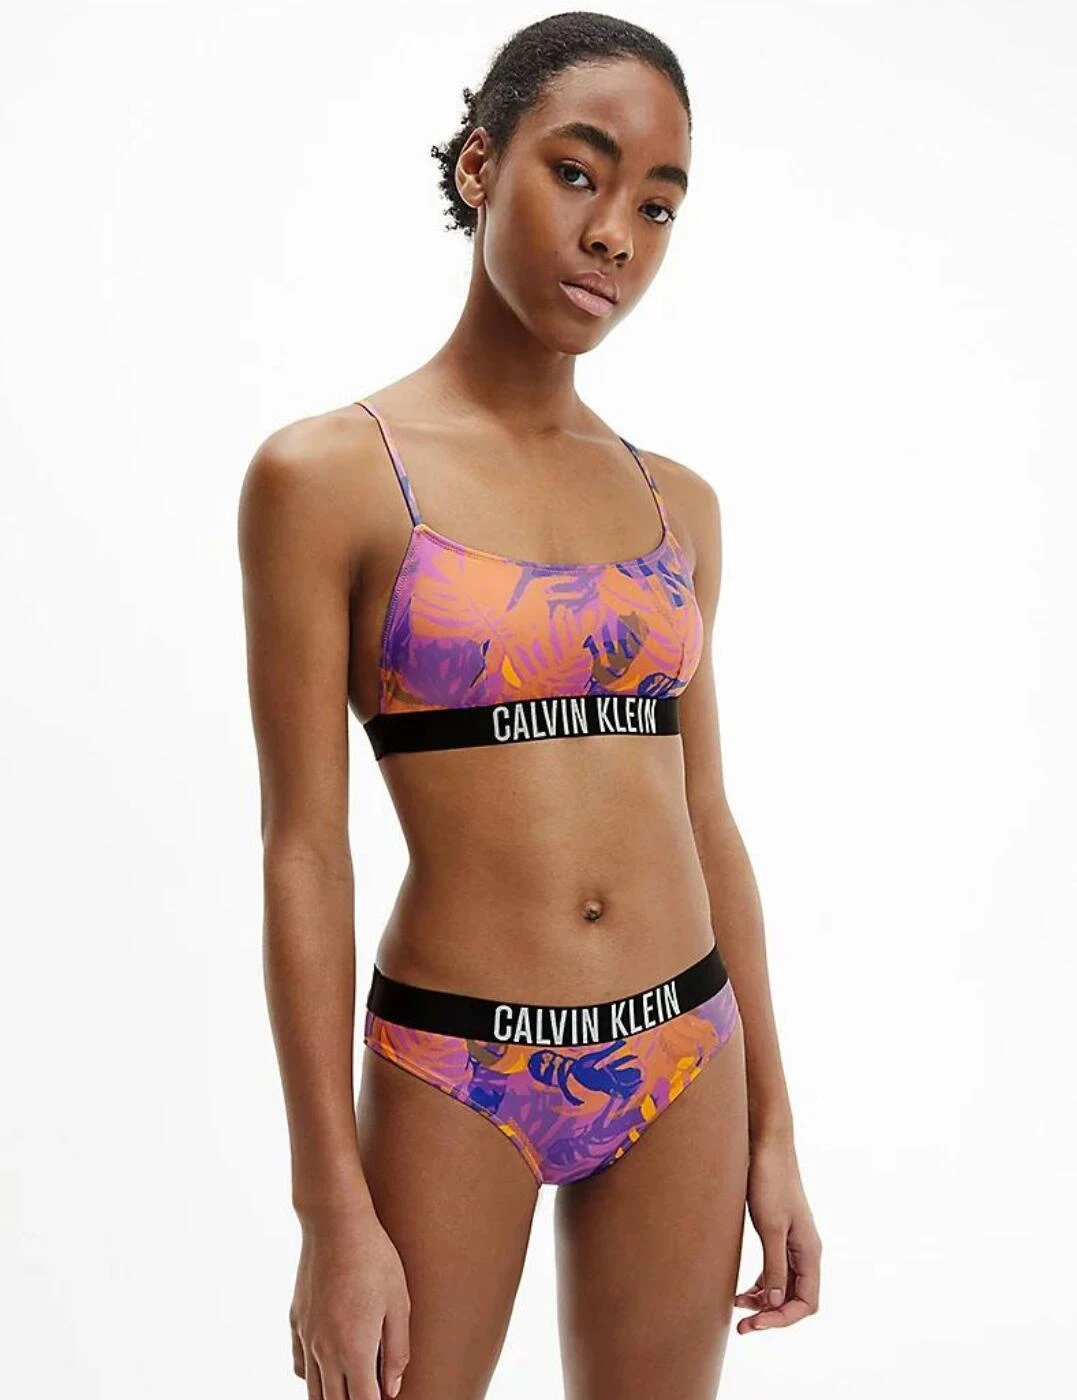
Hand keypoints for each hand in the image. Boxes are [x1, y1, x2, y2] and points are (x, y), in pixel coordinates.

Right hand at [290, 1203, 410, 1397]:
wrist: (335, 1223)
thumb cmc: (374, 1258)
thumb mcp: (398, 1303)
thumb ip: (397, 1351)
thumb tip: (392, 1388)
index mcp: (354, 1349)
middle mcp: (324, 1350)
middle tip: (369, 1392)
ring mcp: (306, 1336)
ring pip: (313, 1390)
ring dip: (331, 1397)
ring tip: (350, 1388)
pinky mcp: (295, 1321)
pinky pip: (300, 1364)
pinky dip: (312, 1376)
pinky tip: (327, 1367)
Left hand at [734, 1134, 820, 1333]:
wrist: (766, 1145)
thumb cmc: (770, 1181)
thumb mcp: (771, 1227)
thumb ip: (775, 1266)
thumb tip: (777, 1305)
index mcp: (810, 1251)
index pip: (807, 1302)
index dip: (783, 1319)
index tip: (756, 1323)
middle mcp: (805, 1251)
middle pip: (796, 1299)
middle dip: (771, 1316)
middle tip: (742, 1327)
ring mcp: (792, 1243)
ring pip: (783, 1287)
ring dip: (764, 1302)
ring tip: (737, 1310)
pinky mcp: (778, 1234)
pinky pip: (773, 1271)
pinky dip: (760, 1285)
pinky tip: (741, 1290)